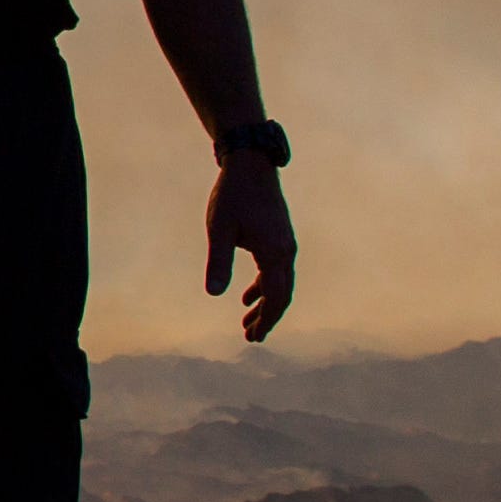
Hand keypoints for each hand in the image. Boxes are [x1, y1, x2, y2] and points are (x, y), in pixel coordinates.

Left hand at [209, 154, 294, 341]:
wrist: (250, 164)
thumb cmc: (232, 196)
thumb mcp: (219, 229)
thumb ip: (218, 262)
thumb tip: (214, 294)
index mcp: (275, 253)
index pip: (276, 297)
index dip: (267, 320)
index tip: (255, 337)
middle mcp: (286, 251)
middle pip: (281, 294)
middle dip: (267, 317)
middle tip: (250, 337)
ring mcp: (284, 243)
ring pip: (278, 283)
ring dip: (264, 303)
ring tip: (246, 322)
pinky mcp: (278, 236)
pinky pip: (275, 269)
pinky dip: (263, 285)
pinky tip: (246, 295)